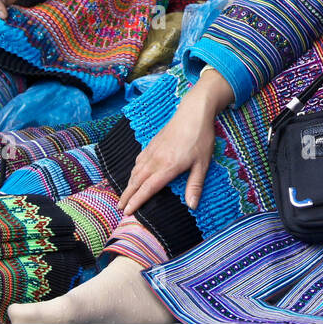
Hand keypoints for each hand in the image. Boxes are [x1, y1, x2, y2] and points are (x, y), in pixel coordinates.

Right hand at [119, 74, 232, 214]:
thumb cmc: (201, 138)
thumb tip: (192, 206)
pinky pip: (139, 160)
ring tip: (124, 194)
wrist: (193, 112)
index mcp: (167, 167)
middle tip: (120, 207)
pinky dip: (133, 170)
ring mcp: (153, 150)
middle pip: (137, 181)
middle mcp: (156, 160)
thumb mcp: (202, 164)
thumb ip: (195, 185)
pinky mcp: (153, 143)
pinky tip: (135, 173)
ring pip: (136, 170)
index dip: (136, 201)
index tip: (127, 211)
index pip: (147, 188)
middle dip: (127, 195)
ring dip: (129, 183)